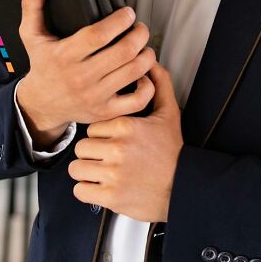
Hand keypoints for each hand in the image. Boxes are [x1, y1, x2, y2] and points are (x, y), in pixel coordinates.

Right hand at [15, 0, 155, 147]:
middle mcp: (80, 77)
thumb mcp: (31, 35)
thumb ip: (33, 6)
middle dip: (139, 34)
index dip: (119, 21)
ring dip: (147, 55)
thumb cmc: (42, 65)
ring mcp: (94, 97)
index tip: (128, 12)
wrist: (41, 105)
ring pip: (133, 72)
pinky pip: (136, 100)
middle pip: (123, 52)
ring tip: (144, 46)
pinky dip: (148, 85)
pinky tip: (144, 73)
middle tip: (140, 27)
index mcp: (64, 56)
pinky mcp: (105, 111)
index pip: (98, 35)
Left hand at [68, 62, 182, 221]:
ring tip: (102, 172)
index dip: (100, 135)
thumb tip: (151, 64)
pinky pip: (80, 190)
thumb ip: (160, 85)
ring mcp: (112, 174)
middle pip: (82, 147)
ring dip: (87, 172)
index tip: (111, 141)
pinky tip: (101, 187)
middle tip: (106, 158)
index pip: (92, 126)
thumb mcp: (169, 114)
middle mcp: (117, 149)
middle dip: (91, 153)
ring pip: (77, 168)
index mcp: (126, 126)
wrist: (183, 187)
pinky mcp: (110, 197)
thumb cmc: (173, 152)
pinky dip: (87, 190)